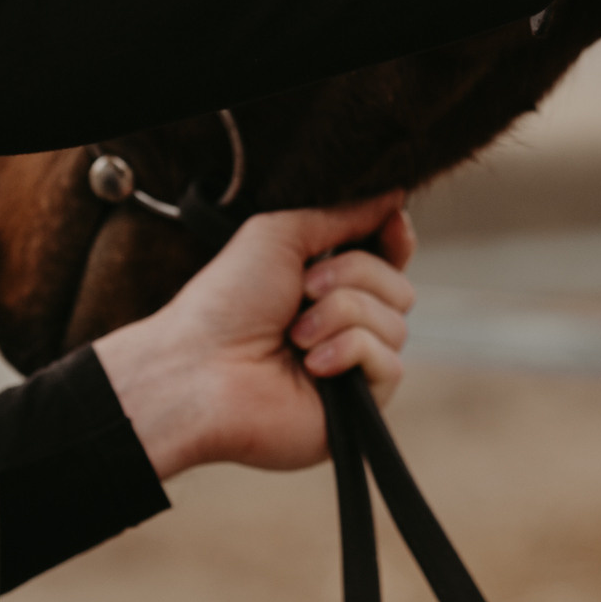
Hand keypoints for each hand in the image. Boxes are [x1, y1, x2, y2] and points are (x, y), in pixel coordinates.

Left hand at [94, 195, 415, 479]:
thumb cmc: (227, 301)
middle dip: (354, 276)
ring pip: (396, 325)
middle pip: (399, 287)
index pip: (388, 260)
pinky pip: (389, 365)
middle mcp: (345, 325)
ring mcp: (354, 367)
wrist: (201, 369)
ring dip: (341, 316)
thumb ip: (341, 215)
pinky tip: (311, 366)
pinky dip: (348, 353)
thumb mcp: (279, 236)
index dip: (397, 240)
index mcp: (327, 285)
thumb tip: (395, 195)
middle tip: (303, 288)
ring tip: (294, 335)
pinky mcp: (361, 407)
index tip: (392, 225)